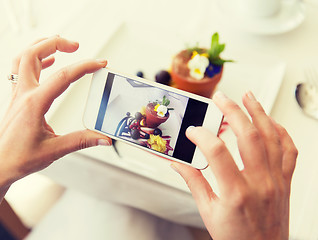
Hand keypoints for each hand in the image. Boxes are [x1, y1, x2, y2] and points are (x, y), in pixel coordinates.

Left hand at [0, 36, 110, 188]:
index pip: (62, 77)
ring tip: (60, 44)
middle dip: (56, 43)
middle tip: (76, 45)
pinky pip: (20, 69)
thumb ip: (82, 141)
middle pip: (33, 53)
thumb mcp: (55, 150)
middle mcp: (23, 95)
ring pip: (23, 58)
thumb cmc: (19, 159)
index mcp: (34, 105)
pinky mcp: (16, 98)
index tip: (99, 64)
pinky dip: (34, 59)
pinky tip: (47, 62)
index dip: (84, 67)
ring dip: (41, 46)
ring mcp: (17, 95)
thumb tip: (103, 138)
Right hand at [172, 91, 297, 239]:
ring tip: (248, 97)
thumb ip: (193, 182)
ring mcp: (275, 180)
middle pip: (248, 136)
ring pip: (271, 138)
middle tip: (221, 99)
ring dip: (259, 113)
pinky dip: (280, 132)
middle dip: (233, 112)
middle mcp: (259, 183)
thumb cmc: (236, 238)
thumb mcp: (208, 212)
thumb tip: (178, 164)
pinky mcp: (284, 181)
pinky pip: (288, 151)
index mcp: (235, 193)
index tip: (193, 132)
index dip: (202, 136)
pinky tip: (270, 121)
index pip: (216, 153)